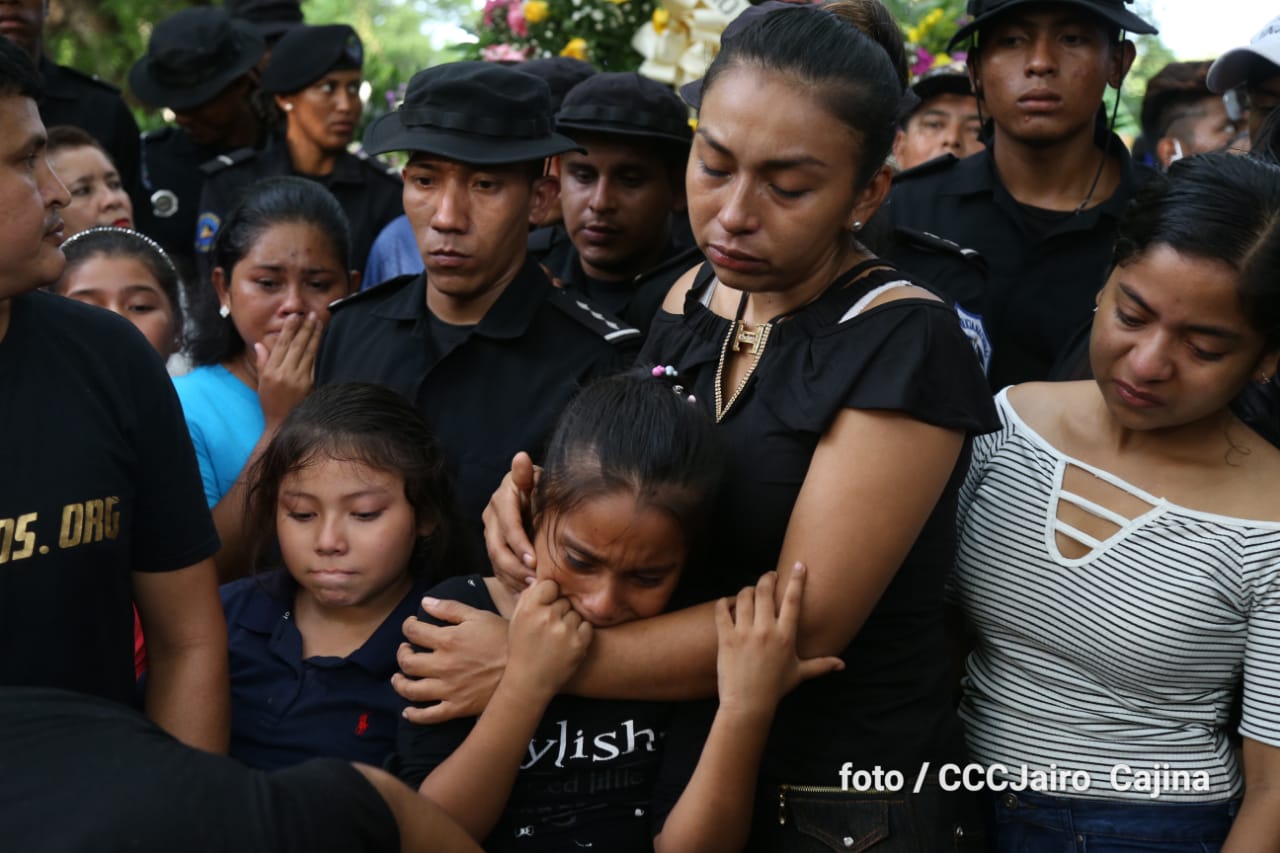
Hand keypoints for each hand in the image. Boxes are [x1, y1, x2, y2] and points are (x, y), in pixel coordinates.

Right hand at [255, 312, 320, 426]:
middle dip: (304, 328)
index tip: (294, 317)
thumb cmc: (271, 402)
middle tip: (311, 314)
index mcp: (271, 372)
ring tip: (318, 322)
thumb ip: (262, 362)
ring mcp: (299, 380)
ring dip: (314, 336)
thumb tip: (260, 344)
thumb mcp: (262, 383)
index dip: (289, 330)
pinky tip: (321, 340)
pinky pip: (314, 364)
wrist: (283, 423)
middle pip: (296, 346)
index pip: (281, 346)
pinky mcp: (309, 385)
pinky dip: (317, 350)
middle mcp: (285, 374)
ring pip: (308, 352)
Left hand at [393, 597, 510, 724]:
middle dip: (402, 653)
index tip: (411, 626)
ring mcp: (448, 688)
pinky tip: (408, 711)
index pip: (413, 632)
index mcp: (447, 640)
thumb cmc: (504, 638)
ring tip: (399, 678)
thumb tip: (425, 602)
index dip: (408, 626)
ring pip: (411, 690)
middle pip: (407, 662)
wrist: (526, 667)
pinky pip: (428, 715)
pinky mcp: (457, 707)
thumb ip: (449, 608)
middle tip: (406, 650)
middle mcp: (442, 665)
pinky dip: (414, 715)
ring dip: (400, 683)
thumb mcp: (479, 616)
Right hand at [483, 452, 539, 593]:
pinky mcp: (494, 545)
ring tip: (532, 590)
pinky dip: (511, 582)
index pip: (508, 525)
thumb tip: (521, 457)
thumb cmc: (541, 487)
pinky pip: (498, 568)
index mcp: (502, 499)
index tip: (534, 560)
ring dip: (513, 578)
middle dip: (516, 567)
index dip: (520, 544)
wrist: (536, 495)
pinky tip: (524, 593)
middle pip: (497, 547)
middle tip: (534, 582)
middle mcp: (492, 516)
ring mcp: (491, 532)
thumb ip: (527, 474)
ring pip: (496, 561)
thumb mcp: (537, 479)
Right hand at [502, 579, 591, 700]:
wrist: (530, 681)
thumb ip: (529, 596)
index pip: (550, 584)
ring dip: (570, 622)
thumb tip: (542, 578)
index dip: (549, 595)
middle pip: (564, 600)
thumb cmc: (523, 647)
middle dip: (559, 611)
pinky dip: (580, 633)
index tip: (545, 607)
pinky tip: (567, 644)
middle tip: (549, 628)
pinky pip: (587, 626)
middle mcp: (547, 617)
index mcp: (529, 609)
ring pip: (576, 613)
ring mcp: (565, 630)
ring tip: (557, 638)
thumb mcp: (517, 619)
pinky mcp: (579, 643)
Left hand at [715, 565, 843, 716]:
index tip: (799, 565)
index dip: (797, 579)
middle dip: (767, 578)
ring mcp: (744, 633)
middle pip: (765, 590)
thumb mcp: (799, 674)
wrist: (748, 704)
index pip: (793, 600)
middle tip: (770, 577)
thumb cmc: (775, 689)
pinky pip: (722, 611)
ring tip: (750, 592)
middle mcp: (766, 630)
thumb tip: (842, 665)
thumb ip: (821, 665)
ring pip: (743, 597)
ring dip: (747, 590)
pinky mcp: (726, 638)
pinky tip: (727, 604)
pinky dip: (724, 603)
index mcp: (786, 636)